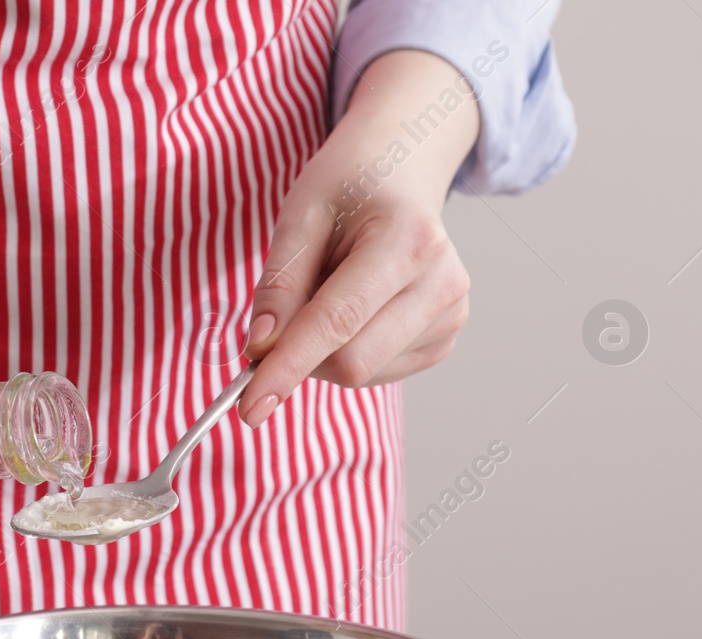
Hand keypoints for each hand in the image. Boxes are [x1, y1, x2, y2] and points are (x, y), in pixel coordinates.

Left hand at [240, 50, 480, 425]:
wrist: (403, 170)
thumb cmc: (350, 187)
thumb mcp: (299, 216)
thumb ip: (279, 285)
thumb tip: (261, 350)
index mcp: (408, 241)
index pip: (337, 324)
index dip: (288, 368)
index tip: (250, 407)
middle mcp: (443, 282)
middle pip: (350, 362)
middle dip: (302, 353)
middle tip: (289, 308)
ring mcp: (451, 314)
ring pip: (361, 373)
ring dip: (325, 350)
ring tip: (334, 289)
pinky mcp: (446, 338)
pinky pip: (376, 373)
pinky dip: (348, 351)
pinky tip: (356, 308)